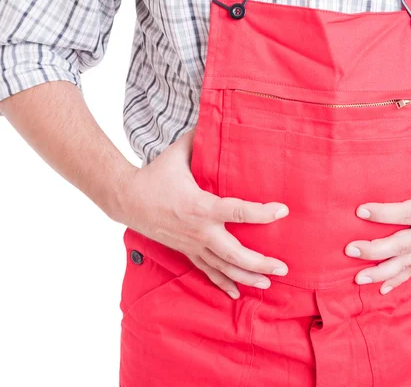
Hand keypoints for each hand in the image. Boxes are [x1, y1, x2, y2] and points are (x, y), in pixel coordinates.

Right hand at [113, 130, 289, 299]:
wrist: (126, 199)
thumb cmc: (155, 175)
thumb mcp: (176, 153)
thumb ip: (198, 138)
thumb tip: (215, 116)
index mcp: (200, 205)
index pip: (237, 212)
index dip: (262, 212)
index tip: (282, 210)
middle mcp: (199, 230)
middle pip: (234, 253)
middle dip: (260, 262)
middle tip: (283, 266)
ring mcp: (192, 245)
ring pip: (223, 267)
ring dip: (247, 277)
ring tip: (269, 282)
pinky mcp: (186, 251)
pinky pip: (207, 271)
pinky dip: (223, 283)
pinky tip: (237, 294)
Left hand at [345, 136, 410, 293]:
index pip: (409, 211)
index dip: (384, 212)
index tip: (360, 209)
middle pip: (403, 245)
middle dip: (376, 249)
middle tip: (349, 247)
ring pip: (406, 264)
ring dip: (381, 272)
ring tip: (357, 277)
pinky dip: (397, 281)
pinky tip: (379, 290)